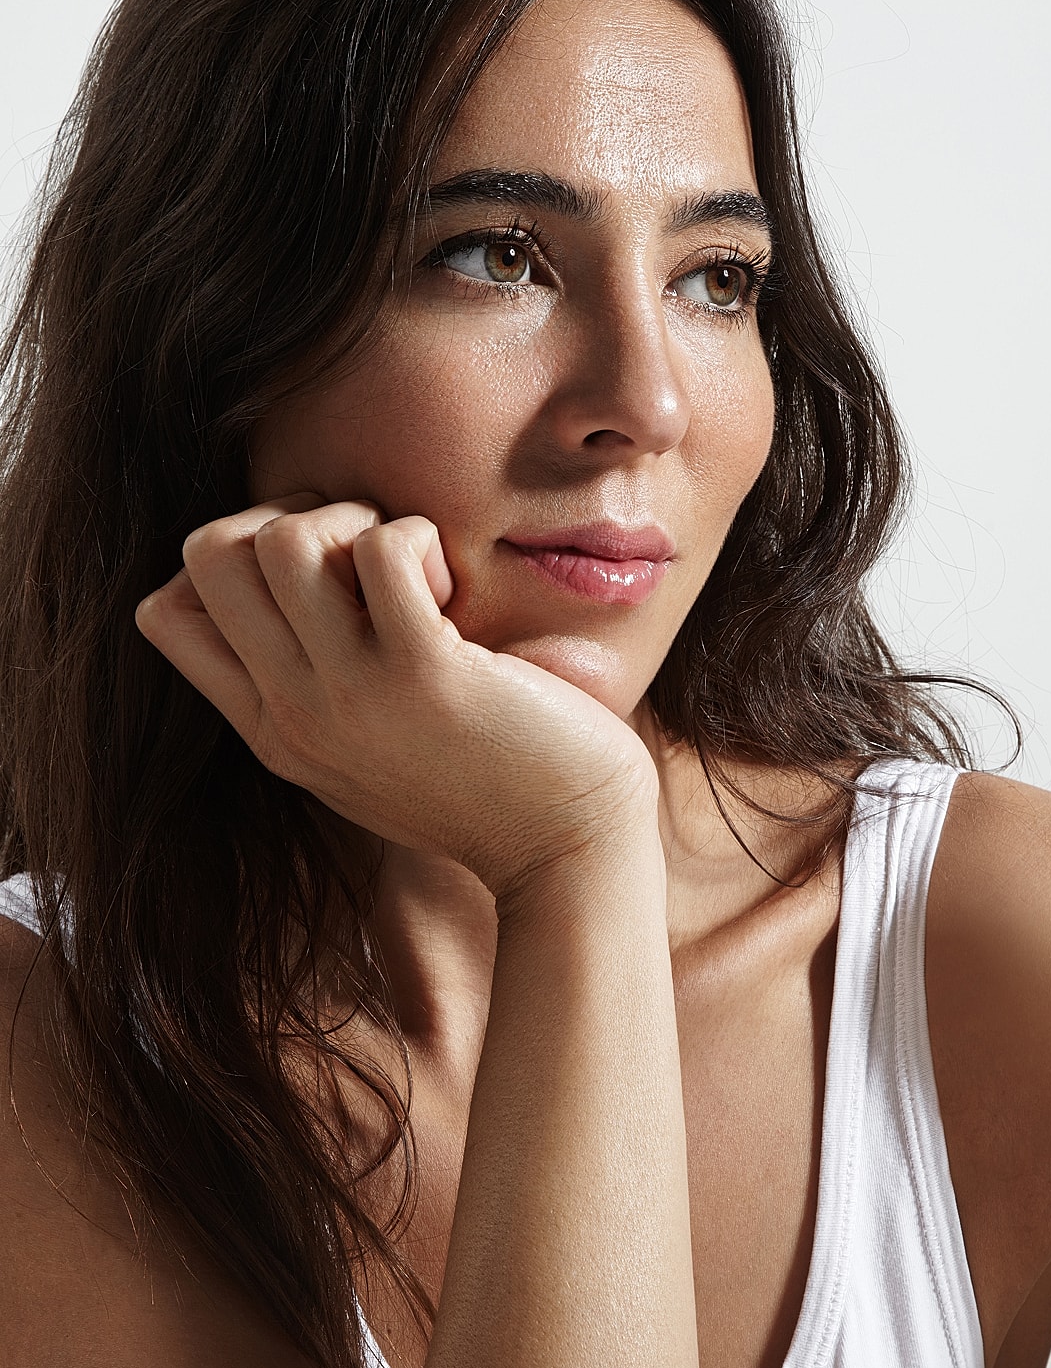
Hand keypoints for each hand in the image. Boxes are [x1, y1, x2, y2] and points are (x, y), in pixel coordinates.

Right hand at [135, 495, 660, 903]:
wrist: (567, 851)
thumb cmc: (485, 785)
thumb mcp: (364, 750)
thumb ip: (313, 685)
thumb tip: (287, 564)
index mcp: (270, 730)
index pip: (166, 613)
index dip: (234, 560)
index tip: (316, 576)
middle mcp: (292, 714)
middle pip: (209, 554)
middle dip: (285, 516)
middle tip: (360, 554)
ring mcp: (350, 694)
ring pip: (281, 540)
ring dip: (352, 522)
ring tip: (411, 575)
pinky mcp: (424, 672)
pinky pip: (382, 549)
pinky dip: (415, 538)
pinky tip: (449, 589)